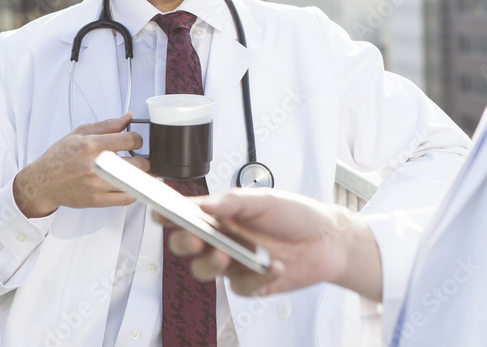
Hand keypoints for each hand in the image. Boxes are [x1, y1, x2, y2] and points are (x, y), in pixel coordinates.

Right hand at [13, 113, 149, 217]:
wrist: (43, 182)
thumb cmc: (59, 157)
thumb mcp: (80, 133)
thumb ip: (107, 125)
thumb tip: (127, 118)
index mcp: (92, 146)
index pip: (130, 140)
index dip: (137, 140)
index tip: (135, 142)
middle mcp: (96, 166)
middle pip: (138, 163)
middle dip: (142, 159)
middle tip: (136, 158)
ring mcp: (98, 185)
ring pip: (135, 182)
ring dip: (140, 176)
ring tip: (134, 171)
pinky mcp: (98, 200)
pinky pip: (127, 198)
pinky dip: (133, 191)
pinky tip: (128, 184)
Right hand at [160, 189, 382, 300]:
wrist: (326, 239)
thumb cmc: (294, 214)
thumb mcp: (264, 200)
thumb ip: (233, 201)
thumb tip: (204, 203)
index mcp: (221, 215)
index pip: (186, 215)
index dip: (169, 215)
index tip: (161, 213)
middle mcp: (222, 239)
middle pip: (186, 247)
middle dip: (184, 243)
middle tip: (194, 238)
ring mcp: (233, 263)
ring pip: (204, 270)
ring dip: (211, 264)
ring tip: (226, 255)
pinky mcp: (250, 284)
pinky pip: (241, 286)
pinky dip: (256, 277)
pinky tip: (272, 267)